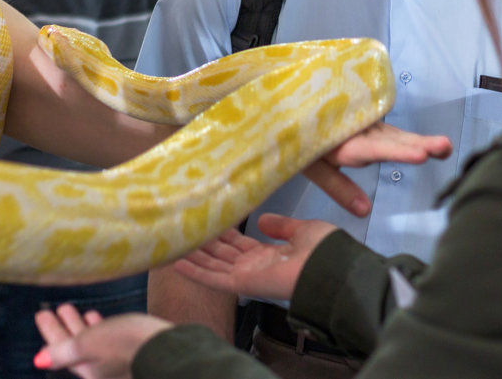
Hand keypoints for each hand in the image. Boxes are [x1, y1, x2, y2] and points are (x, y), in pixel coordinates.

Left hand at [34, 304, 172, 378]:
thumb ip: (63, 352)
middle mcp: (99, 368)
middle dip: (62, 327)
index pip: (59, 349)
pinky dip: (97, 328)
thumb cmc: (126, 345)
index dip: (50, 331)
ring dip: (78, 325)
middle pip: (73, 345)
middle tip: (50, 309)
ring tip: (71, 309)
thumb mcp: (88, 345)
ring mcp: (114, 361)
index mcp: (86, 368)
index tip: (41, 313)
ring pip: (89, 341)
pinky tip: (96, 316)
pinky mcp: (129, 351)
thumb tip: (38, 360)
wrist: (167, 350)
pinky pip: (105, 339)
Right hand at [173, 214, 335, 301]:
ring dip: (192, 254)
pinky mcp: (242, 285)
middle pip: (221, 253)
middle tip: (181, 224)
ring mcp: (246, 276)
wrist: (331, 269)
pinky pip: (212, 278)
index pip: (238, 243)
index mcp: (269, 255)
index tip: (207, 218)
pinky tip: (174, 262)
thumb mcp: (302, 230)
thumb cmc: (323, 251)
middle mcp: (254, 266)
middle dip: (202, 240)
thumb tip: (261, 220)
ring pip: (211, 264)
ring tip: (170, 240)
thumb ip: (281, 226)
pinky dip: (193, 271)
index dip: (222, 231)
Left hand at [303, 122, 451, 215]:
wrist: (292, 105)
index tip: (422, 154)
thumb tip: (366, 211)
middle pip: (392, 139)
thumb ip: (339, 188)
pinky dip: (408, 139)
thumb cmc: (300, 140)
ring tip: (443, 147)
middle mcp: (359, 130)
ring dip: (420, 141)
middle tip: (445, 147)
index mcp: (343, 143)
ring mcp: (366, 123)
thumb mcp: (312, 167)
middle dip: (420, 144)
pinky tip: (428, 145)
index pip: (374, 149)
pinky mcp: (369, 120)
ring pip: (395, 134)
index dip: (398, 152)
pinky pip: (390, 131)